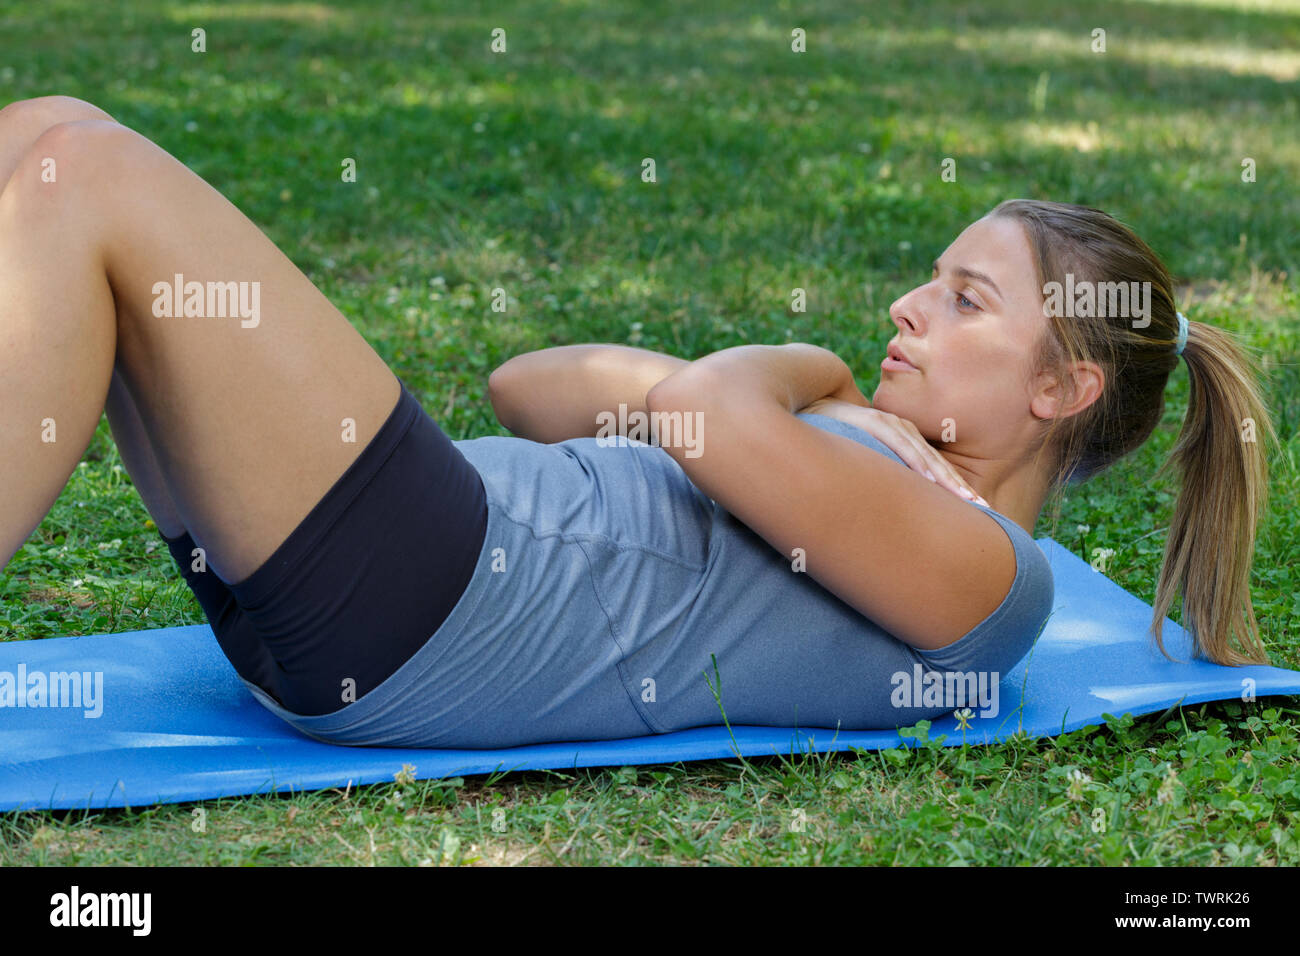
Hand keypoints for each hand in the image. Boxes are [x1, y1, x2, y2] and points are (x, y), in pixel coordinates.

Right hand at [795, 399, 989, 505]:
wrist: (807, 399)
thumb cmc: (831, 431)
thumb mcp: (860, 453)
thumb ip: (876, 467)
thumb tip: (881, 498)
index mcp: (901, 440)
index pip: (934, 468)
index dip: (955, 488)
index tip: (977, 510)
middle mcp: (901, 431)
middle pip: (938, 465)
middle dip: (962, 488)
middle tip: (987, 510)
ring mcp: (889, 425)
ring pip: (926, 458)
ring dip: (948, 480)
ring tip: (969, 501)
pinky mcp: (873, 423)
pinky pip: (901, 446)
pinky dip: (918, 463)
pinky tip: (933, 480)